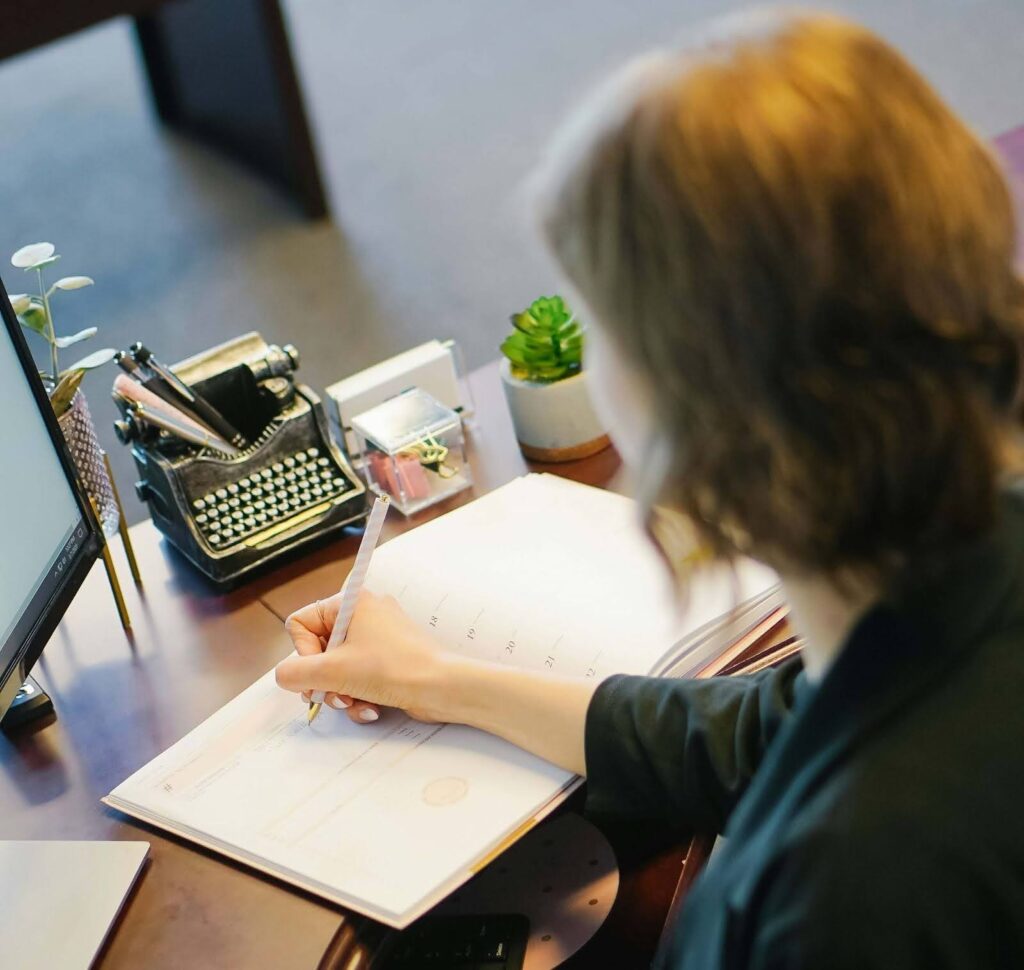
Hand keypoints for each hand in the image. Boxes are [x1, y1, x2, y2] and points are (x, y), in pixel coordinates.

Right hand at [275, 590, 449, 723]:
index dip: (303, 653)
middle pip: (317, 650)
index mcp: (350, 602)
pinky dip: (358, 694)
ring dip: (339, 691)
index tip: (320, 670)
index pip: (300, 623)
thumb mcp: (333, 671)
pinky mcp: (388, 659)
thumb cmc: (394, 669)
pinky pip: (357, 676)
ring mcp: (377, 636)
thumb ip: (295, 673)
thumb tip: (284, 675)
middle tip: (333, 694)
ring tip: (354, 703)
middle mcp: (364, 613)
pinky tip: (370, 707)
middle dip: (322, 680)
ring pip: (336, 667)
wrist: (442, 687)